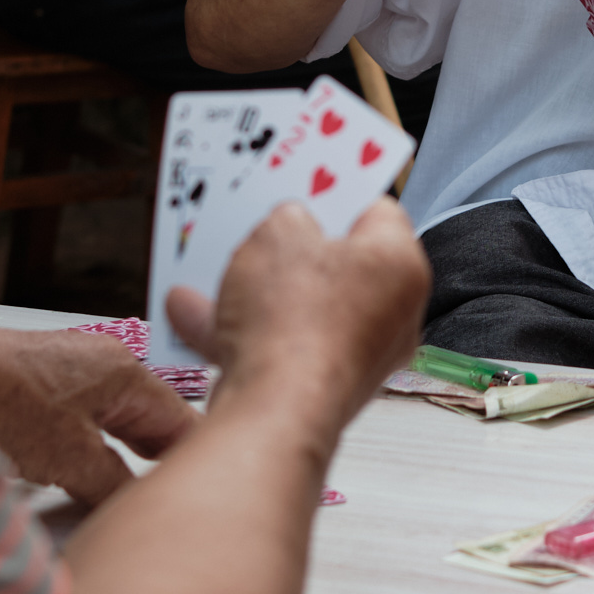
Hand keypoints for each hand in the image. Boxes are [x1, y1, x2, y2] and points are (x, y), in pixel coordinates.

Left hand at [0, 320, 197, 506]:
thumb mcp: (69, 457)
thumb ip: (114, 483)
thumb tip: (137, 505)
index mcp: (125, 371)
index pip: (182, 422)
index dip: (193, 463)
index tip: (195, 498)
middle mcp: (103, 363)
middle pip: (150, 422)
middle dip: (156, 464)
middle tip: (162, 506)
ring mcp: (70, 371)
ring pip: (114, 424)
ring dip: (118, 459)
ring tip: (120, 498)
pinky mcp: (38, 385)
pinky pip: (82, 422)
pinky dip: (86, 450)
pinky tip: (74, 477)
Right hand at [166, 197, 428, 433]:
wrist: (271, 415)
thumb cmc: (291, 321)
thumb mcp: (276, 232)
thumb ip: (287, 217)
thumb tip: (289, 225)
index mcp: (401, 266)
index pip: (377, 210)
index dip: (337, 188)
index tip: (307, 178)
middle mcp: (393, 314)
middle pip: (340, 262)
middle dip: (293, 241)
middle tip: (264, 217)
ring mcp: (358, 357)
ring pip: (303, 307)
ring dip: (257, 287)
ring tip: (215, 262)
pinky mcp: (322, 390)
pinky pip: (280, 347)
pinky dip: (242, 329)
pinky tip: (192, 313)